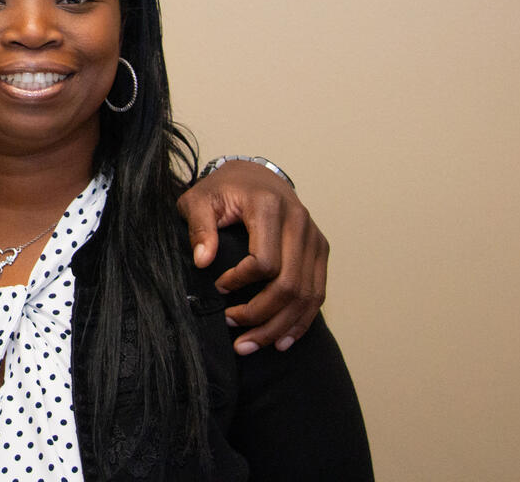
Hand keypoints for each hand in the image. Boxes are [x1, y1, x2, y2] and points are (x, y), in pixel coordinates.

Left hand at [176, 160, 327, 354]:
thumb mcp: (199, 199)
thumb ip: (198, 227)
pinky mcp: (320, 250)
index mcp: (269, 207)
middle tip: (232, 329)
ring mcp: (314, 237)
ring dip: (280, 327)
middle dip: (260, 315)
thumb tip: (203, 261)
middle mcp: (299, 222)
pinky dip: (301, 320)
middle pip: (289, 284)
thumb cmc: (223, 189)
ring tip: (251, 344)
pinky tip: (281, 340)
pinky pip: (318, 293)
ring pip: (307, 295)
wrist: (254, 175)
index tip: (217, 288)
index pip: (264, 261)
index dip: (240, 282)